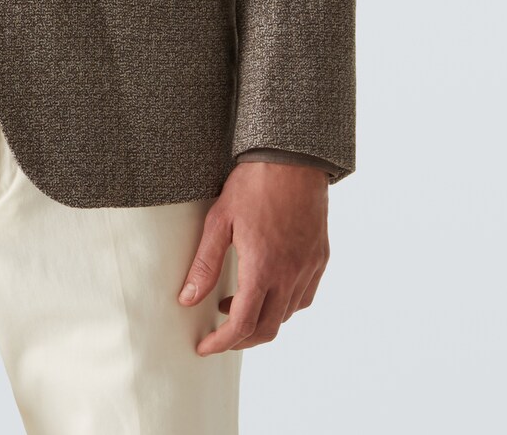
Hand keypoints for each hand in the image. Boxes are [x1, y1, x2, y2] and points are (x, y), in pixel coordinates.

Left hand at [178, 160, 329, 354]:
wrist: (292, 159)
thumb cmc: (252, 184)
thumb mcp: (219, 220)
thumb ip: (204, 264)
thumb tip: (187, 299)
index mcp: (262, 268)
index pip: (242, 324)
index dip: (221, 343)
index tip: (204, 347)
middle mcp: (290, 274)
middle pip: (266, 329)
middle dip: (240, 339)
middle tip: (218, 335)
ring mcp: (308, 268)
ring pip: (286, 315)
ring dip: (261, 321)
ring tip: (235, 304)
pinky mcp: (319, 258)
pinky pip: (303, 297)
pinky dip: (283, 305)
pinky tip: (267, 289)